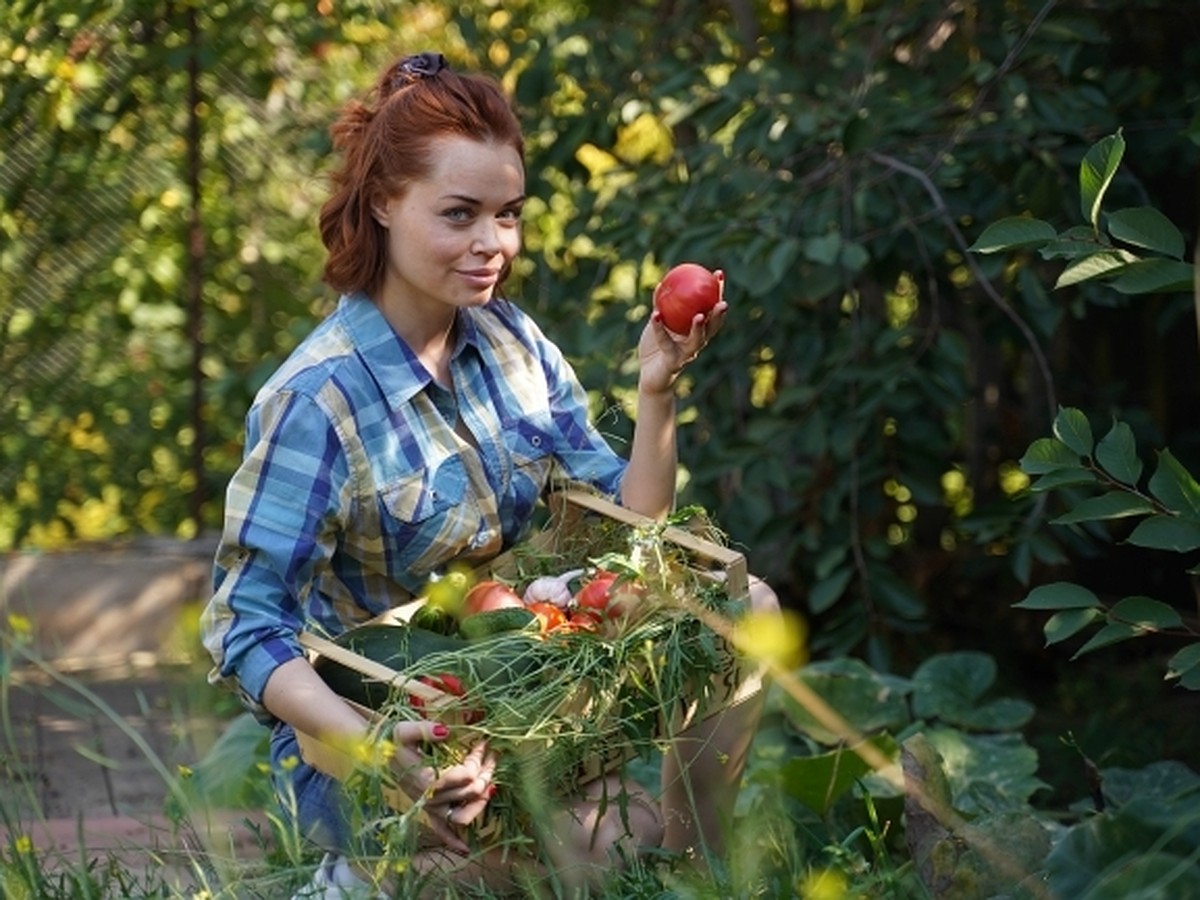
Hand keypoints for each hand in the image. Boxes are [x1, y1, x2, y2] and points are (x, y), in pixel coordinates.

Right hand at [389, 720, 496, 852]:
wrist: (378, 754)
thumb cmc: (392, 741)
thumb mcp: (405, 730)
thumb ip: (424, 730)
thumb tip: (445, 730)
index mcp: (426, 779)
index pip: (464, 776)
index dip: (477, 759)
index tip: (483, 743)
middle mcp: (429, 798)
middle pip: (469, 791)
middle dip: (485, 771)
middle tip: (492, 755)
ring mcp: (429, 808)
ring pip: (462, 816)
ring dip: (480, 803)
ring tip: (492, 785)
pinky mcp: (427, 811)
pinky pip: (441, 831)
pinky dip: (453, 841)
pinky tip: (466, 848)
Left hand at [638, 271, 726, 394]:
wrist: (649, 377)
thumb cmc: (655, 349)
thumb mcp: (659, 324)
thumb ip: (662, 307)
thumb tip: (662, 283)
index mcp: (697, 331)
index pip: (712, 310)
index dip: (718, 293)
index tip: (718, 274)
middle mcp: (697, 343)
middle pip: (713, 327)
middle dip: (719, 314)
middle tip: (723, 300)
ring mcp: (686, 354)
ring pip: (697, 341)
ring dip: (700, 328)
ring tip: (700, 315)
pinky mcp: (673, 362)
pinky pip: (665, 342)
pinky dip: (659, 328)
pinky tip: (655, 314)